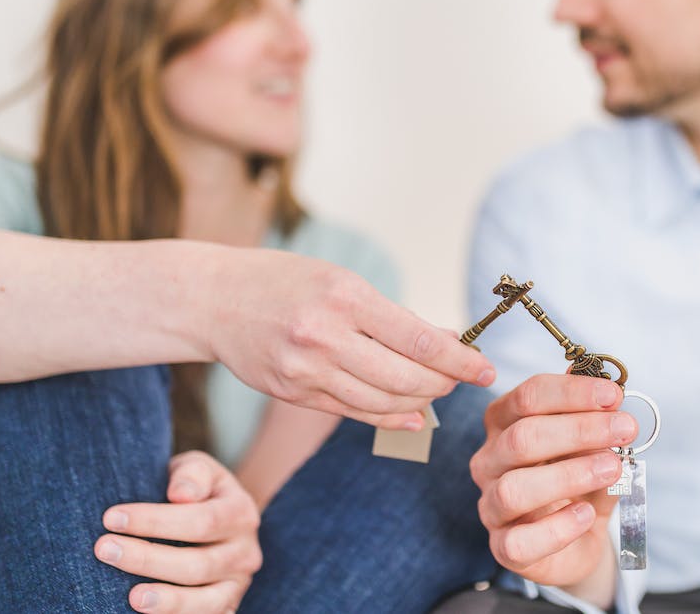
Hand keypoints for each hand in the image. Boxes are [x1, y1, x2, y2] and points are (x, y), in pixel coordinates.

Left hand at [95, 451, 262, 613]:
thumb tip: (180, 494)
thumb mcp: (197, 469)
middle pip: (198, 564)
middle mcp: (245, 553)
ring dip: (166, 600)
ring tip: (131, 597)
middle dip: (147, 558)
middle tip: (104, 549)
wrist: (216, 518)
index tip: (111, 518)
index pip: (201, 521)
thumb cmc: (196, 490)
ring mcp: (237, 585)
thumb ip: (191, 474)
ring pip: (205, 601)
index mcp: (241, 513)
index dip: (155, 522)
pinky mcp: (225, 608)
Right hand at [209, 250, 494, 429]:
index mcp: (345, 297)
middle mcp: (325, 336)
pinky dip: (390, 416)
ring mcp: (306, 370)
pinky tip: (412, 414)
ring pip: (383, 401)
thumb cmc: (285, 282)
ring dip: (420, 400)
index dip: (459, 360)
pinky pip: (354, 413)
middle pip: (406, 377)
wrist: (213, 300)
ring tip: (436, 390)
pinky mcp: (294, 394)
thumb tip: (446, 341)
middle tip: (462, 379)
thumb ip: (391, 316)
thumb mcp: (341, 281)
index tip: (486, 369)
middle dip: (443, 383)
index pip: (418, 339)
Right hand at [469, 374, 635, 598]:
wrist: (581, 541)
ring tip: (612, 469)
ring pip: (515, 488)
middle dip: (580, 430)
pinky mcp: (503, 547)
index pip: (528, 397)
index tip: (614, 396)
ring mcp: (491, 506)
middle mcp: (489, 461)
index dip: (572, 393)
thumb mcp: (592, 447)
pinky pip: (521, 541)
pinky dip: (558, 527)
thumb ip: (596, 422)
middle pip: (522, 437)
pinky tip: (587, 514)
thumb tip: (610, 395)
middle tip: (625, 429)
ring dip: (570, 475)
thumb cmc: (580, 484)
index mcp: (504, 424)